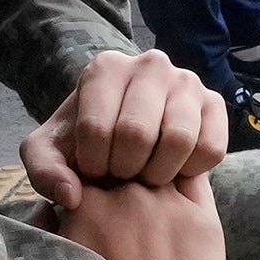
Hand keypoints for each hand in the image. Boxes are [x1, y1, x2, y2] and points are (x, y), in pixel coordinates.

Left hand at [22, 45, 228, 205]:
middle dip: (125, 169)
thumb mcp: (50, 153)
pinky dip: (191, 170)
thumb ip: (44, 172)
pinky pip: (210, 148)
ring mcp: (187, 81)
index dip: (93, 164)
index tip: (93, 170)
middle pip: (138, 133)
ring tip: (146, 174)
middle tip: (121, 175)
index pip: (97, 128)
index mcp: (106, 68)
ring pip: (180, 139)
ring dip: (159, 172)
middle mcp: (150, 64)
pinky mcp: (214, 103)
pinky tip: (173, 169)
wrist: (124, 138)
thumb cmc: (85, 142)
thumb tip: (72, 196)